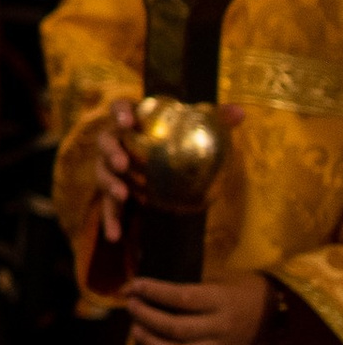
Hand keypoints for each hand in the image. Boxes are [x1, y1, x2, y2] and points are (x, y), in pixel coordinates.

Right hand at [94, 94, 246, 241]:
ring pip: (103, 173)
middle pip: (106, 142)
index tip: (128, 123)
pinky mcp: (112, 192)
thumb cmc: (178, 139)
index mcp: (133, 120)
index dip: (120, 113)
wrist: (164, 164)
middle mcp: (116, 141)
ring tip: (123, 195)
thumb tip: (241, 113)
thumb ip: (217, 118)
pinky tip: (115, 237)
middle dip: (111, 152)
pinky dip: (110, 220)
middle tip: (122, 163)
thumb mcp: (197, 127)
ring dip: (110, 183)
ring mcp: (111, 168)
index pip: (120, 108)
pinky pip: (109, 206)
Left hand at [122, 269, 266, 344]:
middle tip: (131, 306)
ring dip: (154, 344)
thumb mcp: (217, 279)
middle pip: (178, 328)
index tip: (132, 286)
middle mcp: (222, 327)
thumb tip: (144, 284)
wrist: (273, 313)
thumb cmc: (239, 289)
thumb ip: (187, 285)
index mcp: (222, 300)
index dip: (154, 292)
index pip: (183, 297)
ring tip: (135, 330)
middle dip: (148, 318)